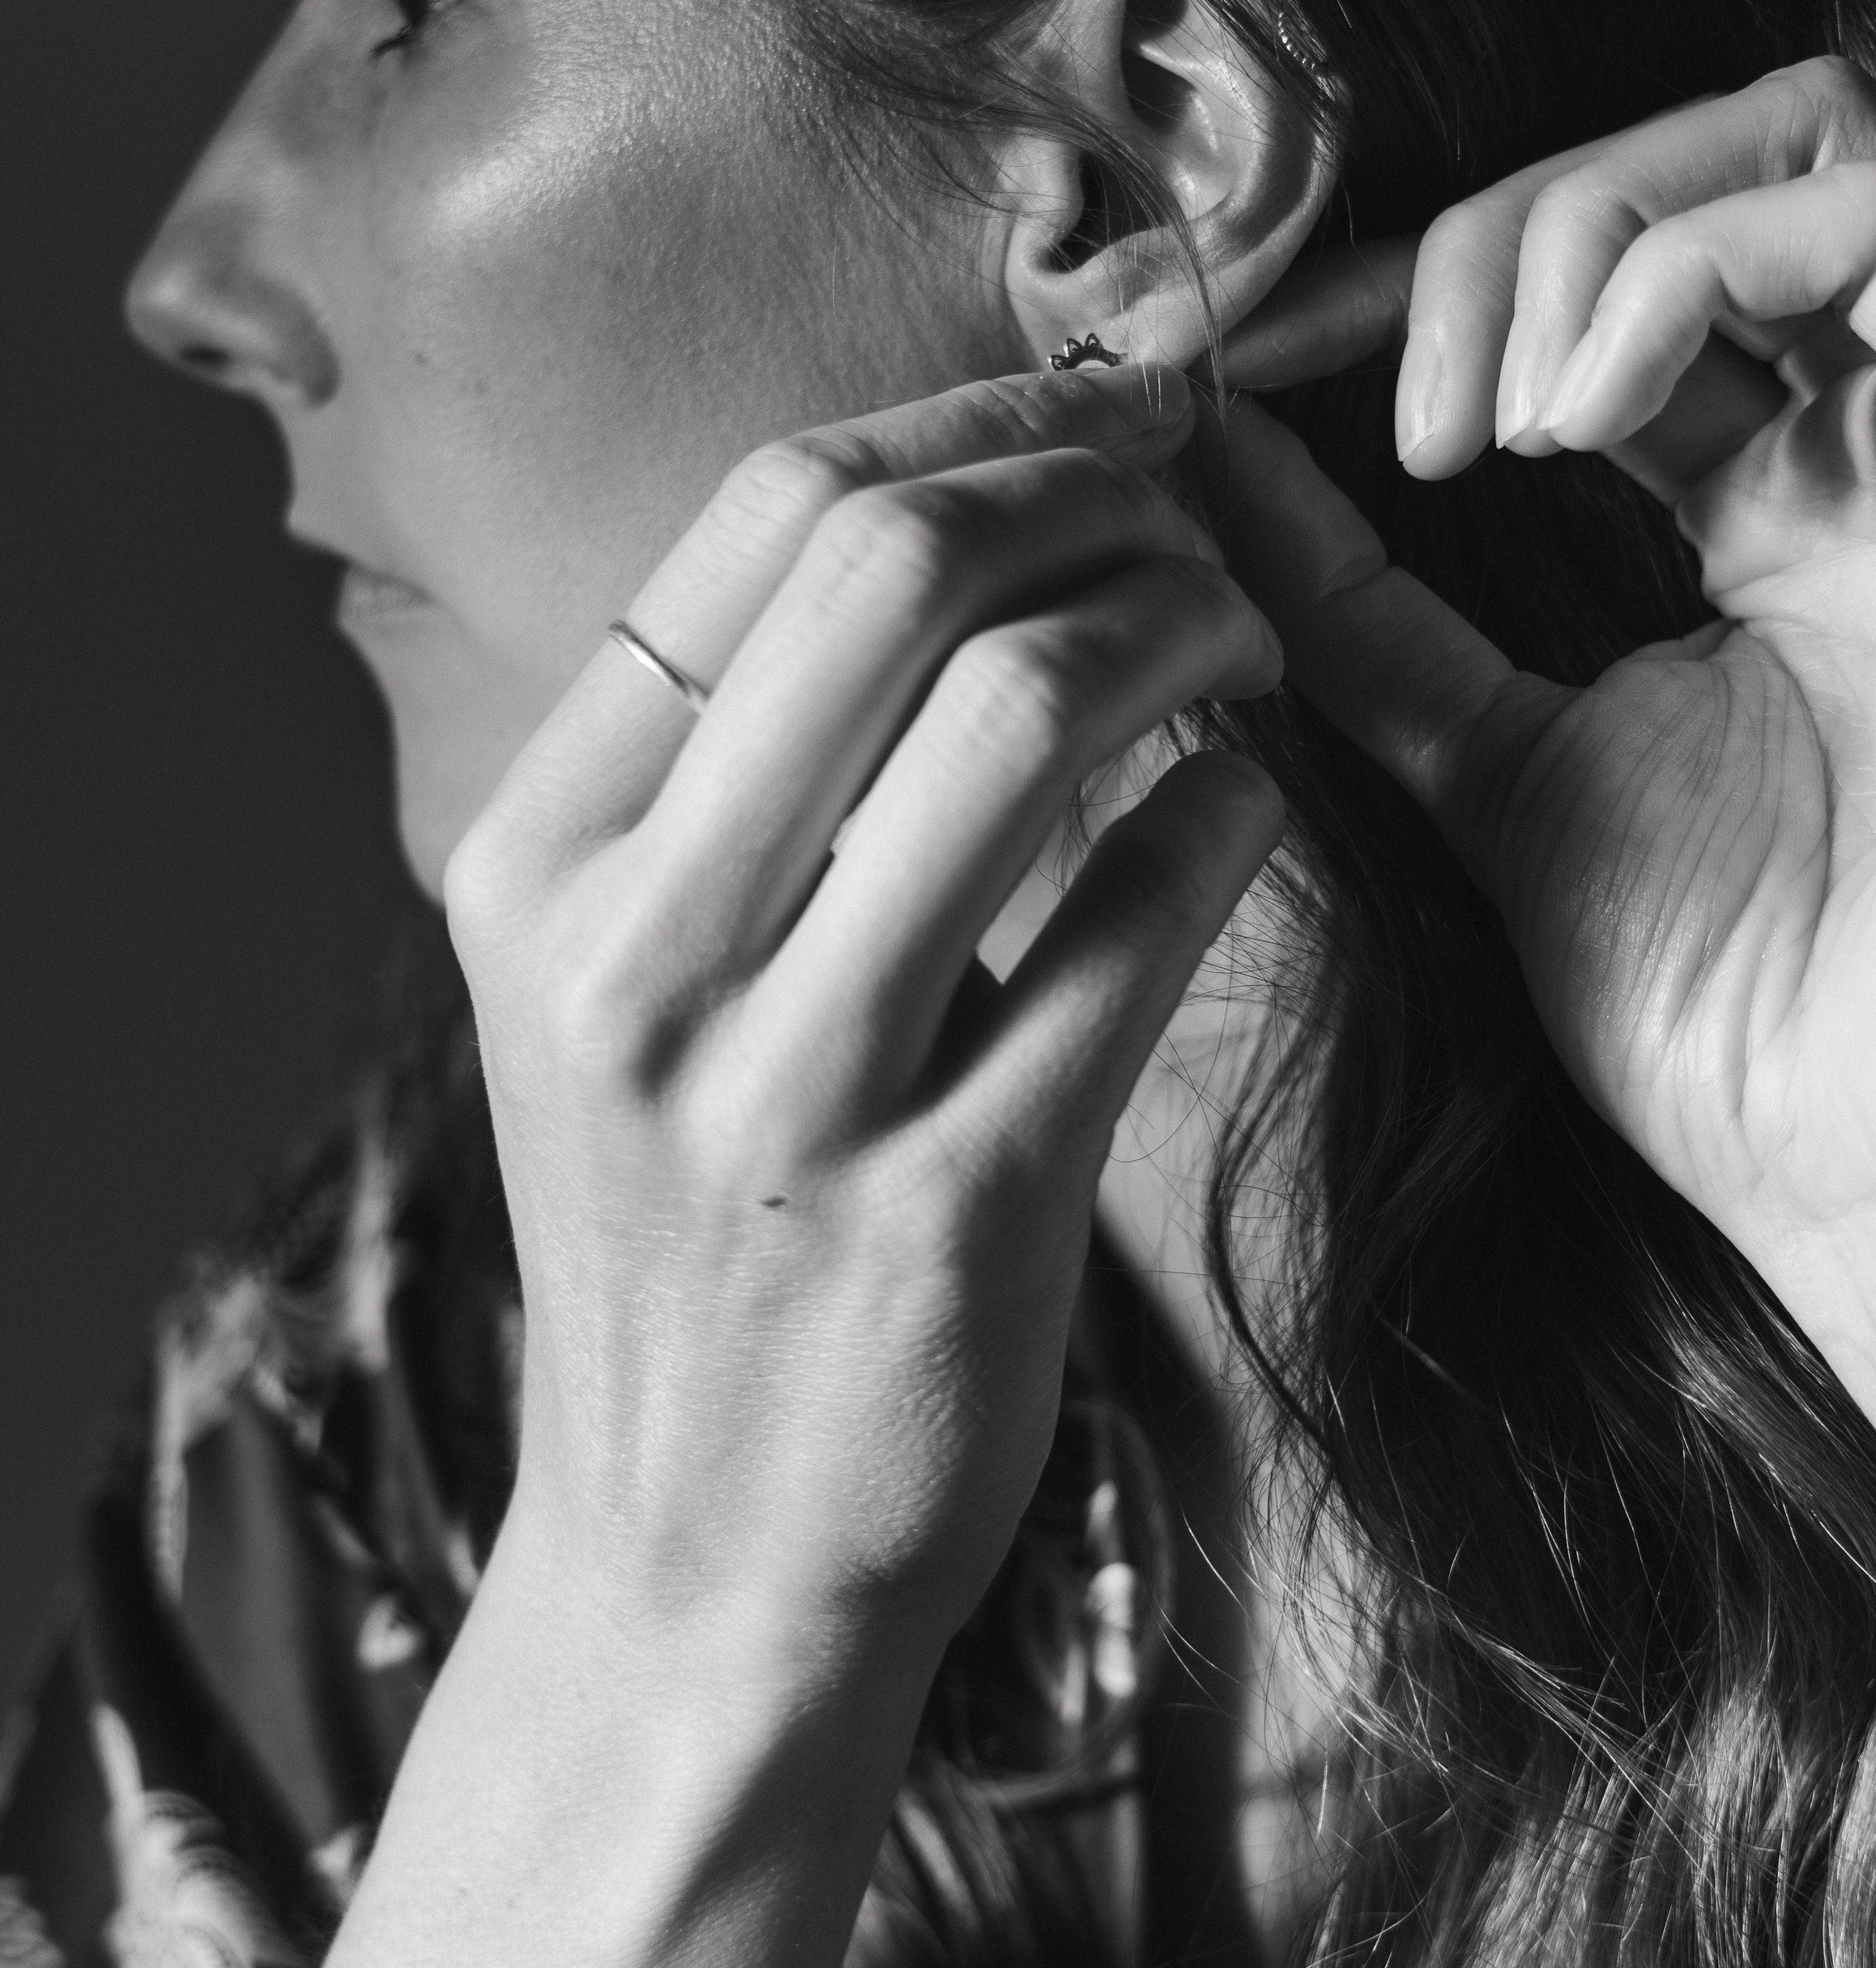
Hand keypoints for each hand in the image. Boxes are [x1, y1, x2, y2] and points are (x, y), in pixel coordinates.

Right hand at [444, 362, 1284, 1663]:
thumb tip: (955, 520)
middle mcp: (633, 952)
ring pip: (1025, 712)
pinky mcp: (956, 1199)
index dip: (966, 415)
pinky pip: (1143, 915)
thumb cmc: (683, 1227)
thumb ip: (730, 774)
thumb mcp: (617, 988)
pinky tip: (1246, 798)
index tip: (1098, 403)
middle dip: (1087, 483)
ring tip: (1243, 641)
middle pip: (892, 572)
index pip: (759, 524)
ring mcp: (788, 1085)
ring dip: (1181, 624)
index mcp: (538, 858)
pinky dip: (1226, 811)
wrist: (691, 1564)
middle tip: (1193, 496)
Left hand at [1220, 59, 1875, 1608]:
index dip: (1438, 283)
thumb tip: (1207, 449)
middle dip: (1503, 234)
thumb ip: (1359, 601)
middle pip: (1707, 165)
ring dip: (1585, 236)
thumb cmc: (1719, 1004)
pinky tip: (1578, 420)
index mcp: (1772, 504)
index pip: (1614, 280)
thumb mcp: (1483, 757)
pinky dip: (1679, 268)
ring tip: (1493, 428)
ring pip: (1798, 136)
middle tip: (1395, 391)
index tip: (1262, 358)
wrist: (1867, 1163)